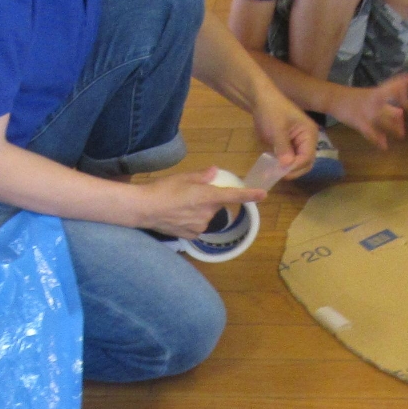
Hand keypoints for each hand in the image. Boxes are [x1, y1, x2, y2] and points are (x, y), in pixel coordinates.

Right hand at [136, 168, 266, 240]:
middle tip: (190, 193)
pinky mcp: (192, 236)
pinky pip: (198, 225)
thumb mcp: (182, 177)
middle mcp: (207, 214)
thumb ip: (202, 176)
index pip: (233, 196)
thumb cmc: (162, 190)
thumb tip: (214, 173)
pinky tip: (178, 216)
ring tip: (180, 205)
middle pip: (216, 205)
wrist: (144, 210)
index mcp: (207, 197)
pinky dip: (192, 220)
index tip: (263, 194)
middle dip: (209, 199)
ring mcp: (200, 227)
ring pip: (207, 216)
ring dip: (200, 210)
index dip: (250, 195)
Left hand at [252, 88, 319, 172]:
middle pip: (306, 163)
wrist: (261, 100)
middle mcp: (307, 141)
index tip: (281, 172)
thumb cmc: (272, 110)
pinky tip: (272, 167)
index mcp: (309, 134)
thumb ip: (283, 147)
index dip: (295, 167)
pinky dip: (282, 165)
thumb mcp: (277, 128)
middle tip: (277, 175)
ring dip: (287, 170)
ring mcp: (298, 144)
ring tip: (273, 172)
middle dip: (293, 170)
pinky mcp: (289, 146)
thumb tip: (286, 165)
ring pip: (298, 163)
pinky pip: (289, 159)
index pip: (307, 157)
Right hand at [328, 72, 407, 149]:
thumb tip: (401, 111)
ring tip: (401, 135)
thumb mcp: (371, 94)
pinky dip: (378, 141)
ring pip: (384, 122)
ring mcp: (367, 113)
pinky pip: (371, 133)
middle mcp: (375, 101)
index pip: (394, 86)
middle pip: (392, 108)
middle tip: (403, 121)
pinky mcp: (360, 123)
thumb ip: (386, 100)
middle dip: (399, 116)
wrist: (334, 99)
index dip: (404, 84)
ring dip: (394, 129)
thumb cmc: (354, 97)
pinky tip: (384, 146)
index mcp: (377, 92)